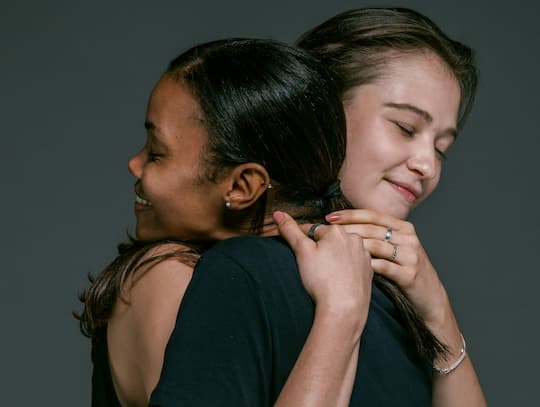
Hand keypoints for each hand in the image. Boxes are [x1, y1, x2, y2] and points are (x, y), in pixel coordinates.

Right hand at [273, 211, 372, 321]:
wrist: (344, 308)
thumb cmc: (322, 280)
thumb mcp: (301, 251)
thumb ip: (290, 230)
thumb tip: (278, 213)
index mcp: (336, 230)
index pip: (311, 230)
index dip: (301, 241)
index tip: (298, 254)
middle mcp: (354, 238)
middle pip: (328, 239)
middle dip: (319, 249)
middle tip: (312, 267)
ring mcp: (364, 254)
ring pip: (341, 251)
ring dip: (333, 258)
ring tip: (324, 275)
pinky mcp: (369, 270)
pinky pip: (353, 264)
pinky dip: (345, 269)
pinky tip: (337, 280)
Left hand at [325, 209, 450, 329]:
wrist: (429, 297)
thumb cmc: (405, 271)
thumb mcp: (396, 249)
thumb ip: (377, 236)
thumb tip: (345, 226)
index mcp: (404, 228)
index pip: (373, 216)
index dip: (350, 214)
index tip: (329, 217)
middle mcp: (409, 238)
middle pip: (372, 229)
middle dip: (346, 229)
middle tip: (325, 231)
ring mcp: (411, 256)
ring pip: (376, 246)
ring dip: (353, 246)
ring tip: (333, 249)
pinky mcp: (410, 274)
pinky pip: (384, 267)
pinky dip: (366, 265)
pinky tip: (350, 266)